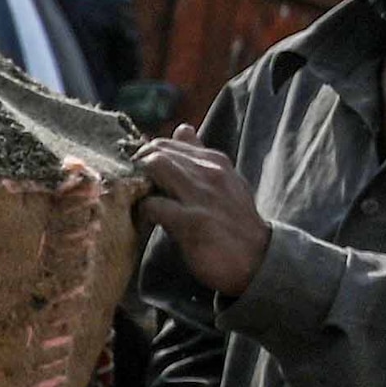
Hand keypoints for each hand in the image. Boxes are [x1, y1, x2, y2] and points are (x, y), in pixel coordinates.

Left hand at [136, 140, 270, 299]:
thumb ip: (199, 156)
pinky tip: (144, 220)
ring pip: (154, 168)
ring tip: (134, 199)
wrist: (258, 257)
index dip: (144, 155)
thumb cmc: (233, 220)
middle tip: (127, 186)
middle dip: (135, 165)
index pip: (168, 143)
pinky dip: (142, 210)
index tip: (135, 172)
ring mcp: (201, 196)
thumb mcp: (224, 180)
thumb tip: (182, 128)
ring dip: (136, 183)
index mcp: (215, 161)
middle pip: (156, 151)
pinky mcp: (192, 222)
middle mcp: (209, 172)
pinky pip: (153, 205)